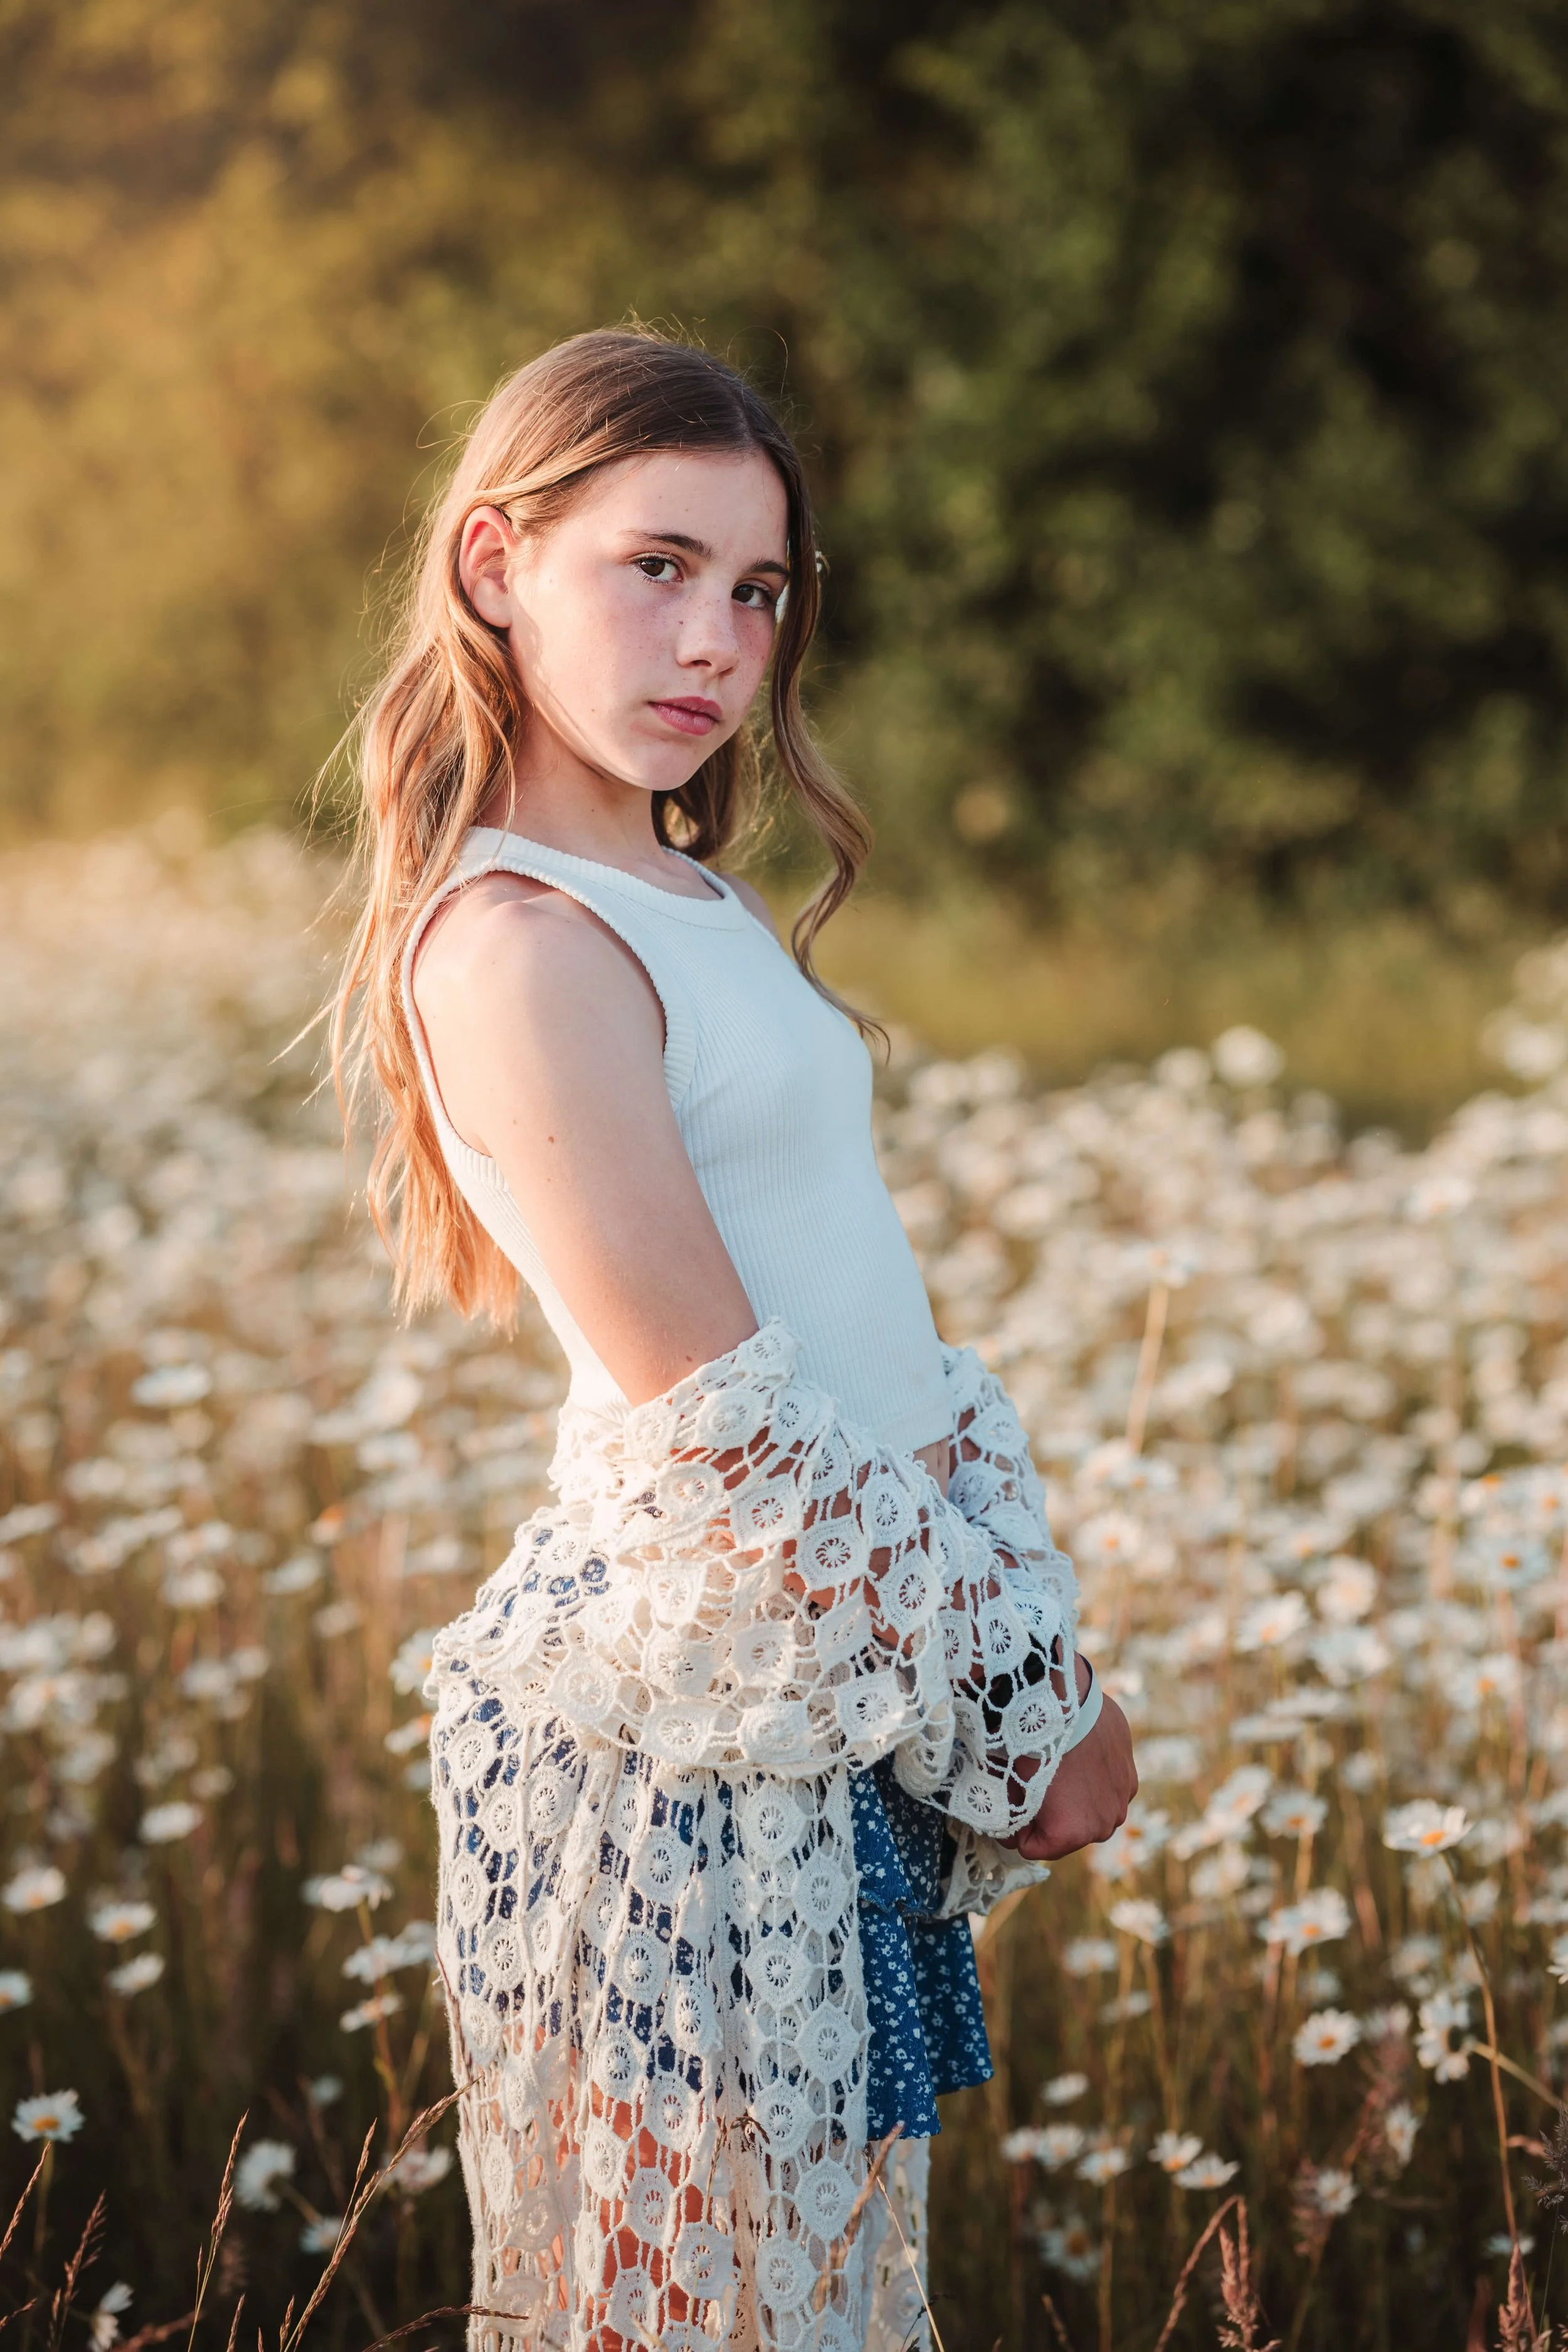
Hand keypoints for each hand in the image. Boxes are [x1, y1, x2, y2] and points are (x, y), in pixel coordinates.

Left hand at [1006, 1662, 1136, 1862]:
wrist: (1068, 1699)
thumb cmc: (1033, 1743)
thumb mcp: (1010, 1785)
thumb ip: (1013, 1815)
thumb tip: (1011, 1825)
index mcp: (1071, 1833)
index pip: (1033, 1848)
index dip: (1016, 1829)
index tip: (1008, 1805)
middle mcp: (1103, 1825)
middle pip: (1065, 1832)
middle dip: (1048, 1816)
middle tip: (1030, 1785)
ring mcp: (1121, 1801)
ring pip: (1090, 1812)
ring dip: (1076, 1800)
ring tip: (1058, 1769)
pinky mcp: (1130, 1777)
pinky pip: (1108, 1790)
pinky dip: (1095, 1780)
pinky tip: (1080, 1757)